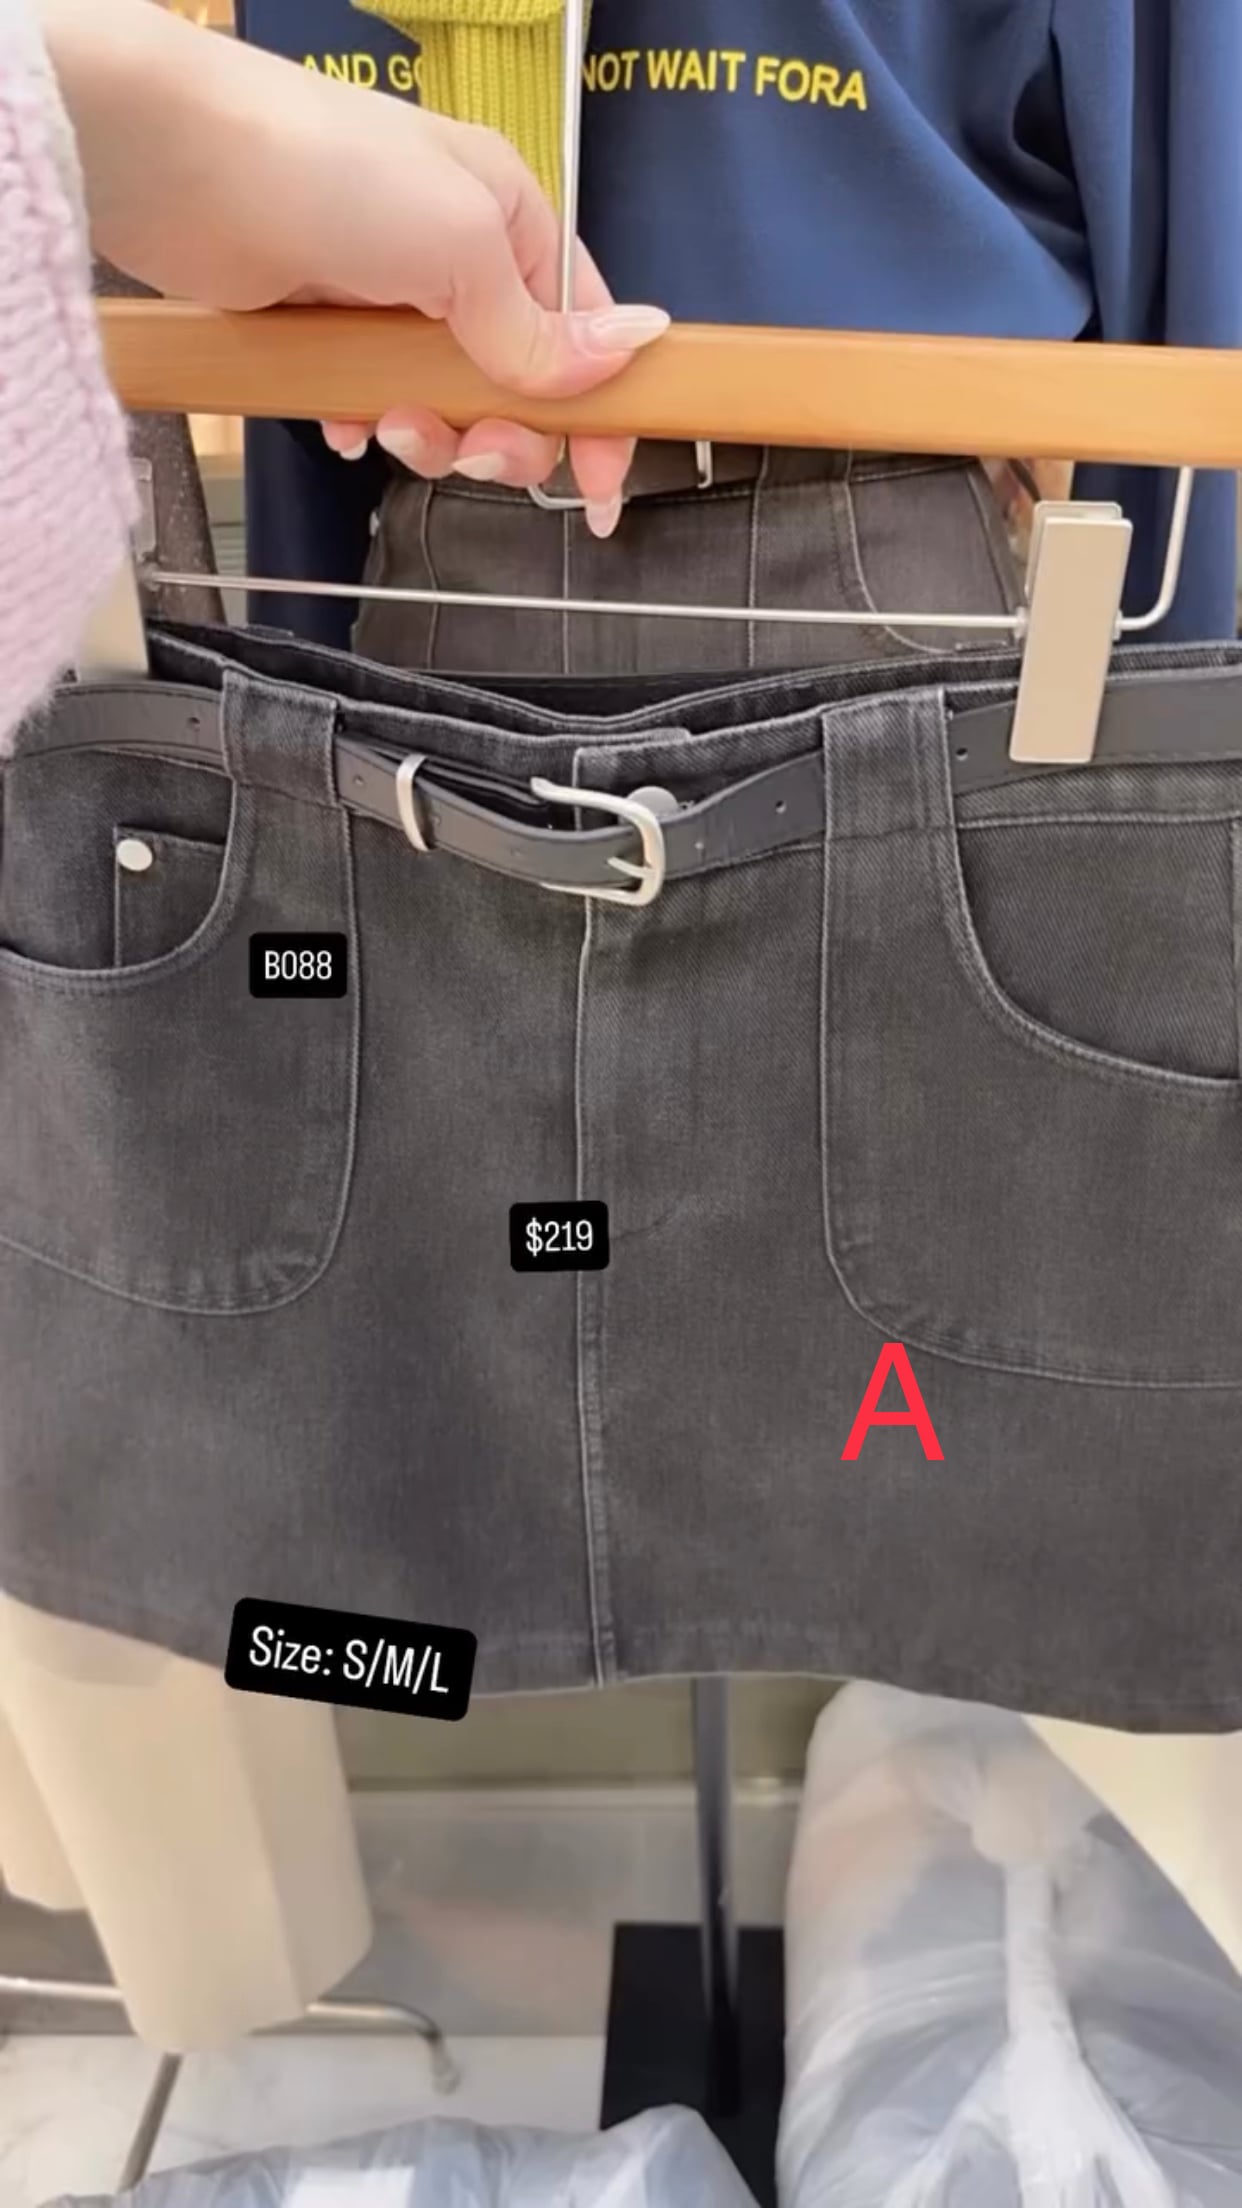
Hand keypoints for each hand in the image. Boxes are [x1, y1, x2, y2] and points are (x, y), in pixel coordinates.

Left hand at [38, 0, 663, 533]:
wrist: (184, 165)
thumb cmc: (331, 172)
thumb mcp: (464, 249)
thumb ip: (540, 326)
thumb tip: (632, 348)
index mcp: (509, 220)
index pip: (583, 330)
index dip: (597, 411)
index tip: (599, 482)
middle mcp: (456, 258)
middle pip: (517, 386)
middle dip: (500, 435)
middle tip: (471, 449)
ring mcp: (389, 298)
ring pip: (443, 408)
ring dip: (425, 436)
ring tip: (385, 421)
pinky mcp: (327, 332)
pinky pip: (370, 406)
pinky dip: (362, 426)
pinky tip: (341, 422)